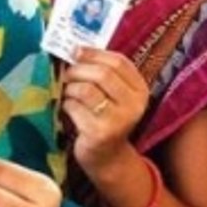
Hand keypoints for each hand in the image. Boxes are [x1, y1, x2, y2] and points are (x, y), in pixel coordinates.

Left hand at [62, 48, 149, 172]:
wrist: (107, 157)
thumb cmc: (106, 118)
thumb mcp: (114, 95)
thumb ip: (103, 73)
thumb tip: (77, 49)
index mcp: (140, 90)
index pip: (118, 62)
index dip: (94, 53)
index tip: (76, 50)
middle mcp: (134, 105)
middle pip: (103, 74)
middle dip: (79, 70)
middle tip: (67, 73)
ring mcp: (118, 120)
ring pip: (86, 90)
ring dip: (71, 89)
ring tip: (68, 93)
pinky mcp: (99, 133)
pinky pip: (75, 108)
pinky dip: (66, 105)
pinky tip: (69, 110)